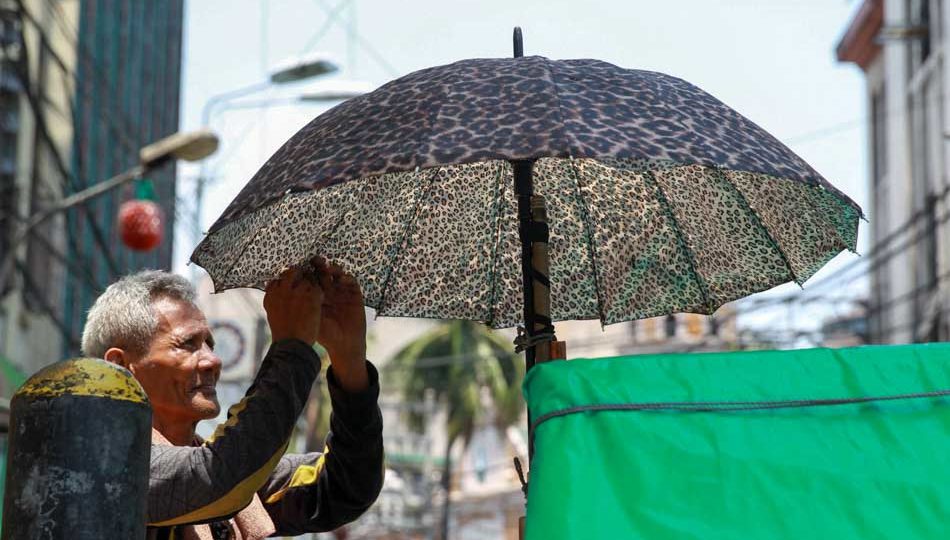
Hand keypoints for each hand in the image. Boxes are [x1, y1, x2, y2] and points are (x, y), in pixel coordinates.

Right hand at [263, 267, 323, 346]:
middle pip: (291, 272)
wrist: (292, 345)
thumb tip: (279, 296)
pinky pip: (317, 289)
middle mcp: (283, 289)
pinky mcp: (312, 295)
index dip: (284, 282)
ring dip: (310, 287)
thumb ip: (276, 301)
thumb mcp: (274, 315)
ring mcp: (298, 291)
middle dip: (297, 275)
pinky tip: (318, 305)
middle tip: (304, 284)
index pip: (277, 280)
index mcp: (271, 294)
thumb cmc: (283, 334)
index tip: (289, 288)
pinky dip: (319, 296)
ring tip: (311, 299)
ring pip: (307, 280)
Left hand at [313, 257, 368, 391]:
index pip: (311, 278)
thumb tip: (284, 291)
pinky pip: (351, 282)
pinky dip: (347, 278)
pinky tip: (342, 279)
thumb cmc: (325, 334)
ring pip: (337, 274)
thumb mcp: (311, 318)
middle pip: (323, 273)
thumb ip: (302, 304)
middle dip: (319, 265)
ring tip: (328, 268)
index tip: (302, 265)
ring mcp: (341, 292)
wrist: (344, 344)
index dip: (308, 271)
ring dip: (333, 269)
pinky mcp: (354, 294)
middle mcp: (328, 291)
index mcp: (315, 295)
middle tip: (314, 260)